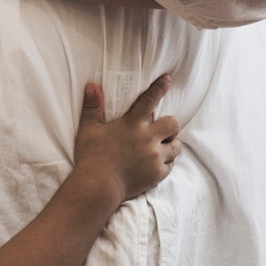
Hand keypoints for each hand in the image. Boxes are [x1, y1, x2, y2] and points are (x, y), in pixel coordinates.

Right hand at [73, 75, 180, 202]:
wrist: (98, 186)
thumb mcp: (88, 129)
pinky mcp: (157, 174)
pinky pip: (171, 165)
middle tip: (161, 129)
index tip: (168, 78)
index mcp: (132, 124)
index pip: (149, 100)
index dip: (160, 87)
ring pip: (176, 147)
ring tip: (161, 146)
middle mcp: (148, 139)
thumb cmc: (91, 156)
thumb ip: (92, 107)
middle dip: (170, 125)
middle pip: (173, 124)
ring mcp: (155, 157)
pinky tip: (156, 162)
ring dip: (171, 145)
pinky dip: (166, 162)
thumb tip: (92, 86)